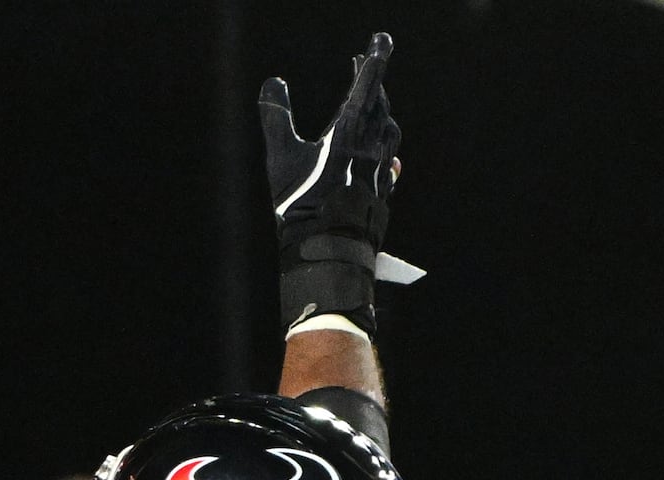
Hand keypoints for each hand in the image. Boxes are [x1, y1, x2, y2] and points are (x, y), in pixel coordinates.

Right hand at [259, 32, 402, 326]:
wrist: (328, 252)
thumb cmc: (301, 205)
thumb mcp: (281, 158)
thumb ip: (276, 117)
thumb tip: (273, 82)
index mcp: (348, 133)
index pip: (366, 87)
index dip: (373, 62)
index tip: (381, 42)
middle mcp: (371, 149)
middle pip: (381, 106)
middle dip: (374, 83)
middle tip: (367, 66)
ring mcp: (380, 174)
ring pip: (389, 133)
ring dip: (383, 113)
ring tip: (376, 104)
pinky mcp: (382, 195)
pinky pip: (390, 164)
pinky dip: (385, 150)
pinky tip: (385, 158)